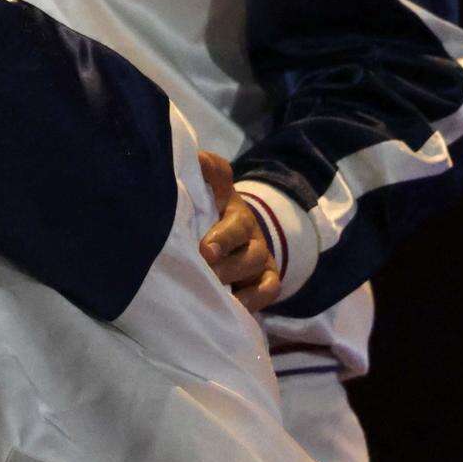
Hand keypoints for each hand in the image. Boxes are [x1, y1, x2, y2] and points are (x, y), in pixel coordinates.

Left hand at [194, 148, 281, 311]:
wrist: (235, 243)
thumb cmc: (209, 218)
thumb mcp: (205, 193)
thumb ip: (203, 173)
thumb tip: (194, 157)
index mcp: (228, 204)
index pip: (224, 187)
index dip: (215, 193)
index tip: (201, 218)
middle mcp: (247, 228)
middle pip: (240, 231)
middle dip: (221, 242)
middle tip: (202, 254)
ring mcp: (259, 254)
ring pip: (253, 261)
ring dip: (231, 271)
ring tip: (209, 280)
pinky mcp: (267, 279)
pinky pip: (267, 290)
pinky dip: (252, 299)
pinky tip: (233, 304)